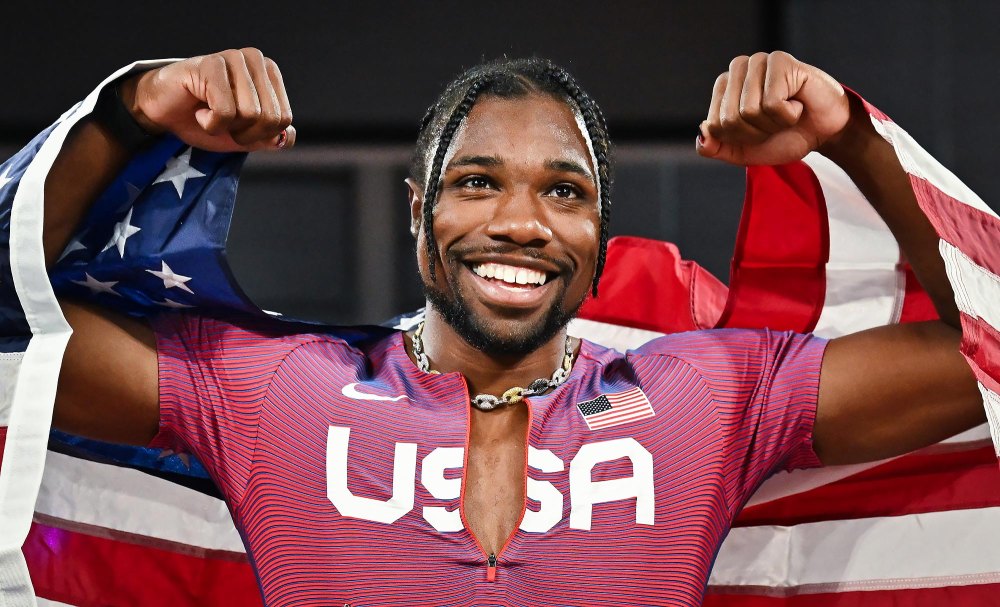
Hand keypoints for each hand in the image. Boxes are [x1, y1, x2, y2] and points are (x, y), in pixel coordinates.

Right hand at [120, 48, 294, 152]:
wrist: (164, 114)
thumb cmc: (204, 120)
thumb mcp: (244, 136)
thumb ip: (270, 137)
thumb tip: (287, 136)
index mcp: (269, 73)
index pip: (284, 119)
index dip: (260, 135)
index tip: (237, 126)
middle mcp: (255, 59)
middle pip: (270, 118)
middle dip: (245, 133)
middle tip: (222, 122)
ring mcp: (233, 58)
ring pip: (250, 114)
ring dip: (226, 127)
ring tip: (209, 113)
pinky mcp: (210, 65)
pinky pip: (225, 111)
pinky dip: (211, 123)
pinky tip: (199, 110)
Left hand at [696, 51, 849, 165]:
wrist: (823, 134)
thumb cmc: (783, 137)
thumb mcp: (743, 151)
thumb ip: (716, 148)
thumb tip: (702, 133)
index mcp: (723, 87)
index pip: (714, 125)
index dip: (739, 138)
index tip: (758, 130)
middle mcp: (738, 69)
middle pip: (730, 119)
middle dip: (755, 132)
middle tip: (775, 122)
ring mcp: (759, 62)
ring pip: (749, 111)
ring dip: (773, 123)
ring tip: (787, 112)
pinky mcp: (780, 61)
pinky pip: (772, 104)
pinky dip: (788, 115)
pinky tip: (798, 104)